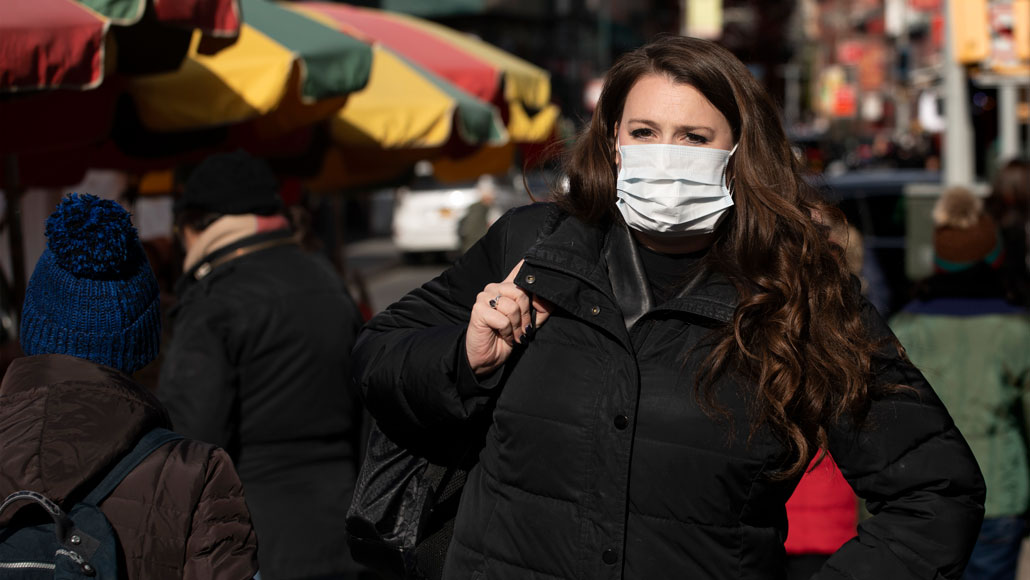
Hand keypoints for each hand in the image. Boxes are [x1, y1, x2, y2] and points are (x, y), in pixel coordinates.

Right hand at [466, 260, 551, 375]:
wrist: (488, 358)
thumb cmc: (508, 338)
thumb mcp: (529, 322)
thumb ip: (539, 309)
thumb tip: (549, 299)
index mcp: (506, 287)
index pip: (520, 270)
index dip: (532, 272)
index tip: (544, 276)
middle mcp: (494, 288)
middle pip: (520, 292)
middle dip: (526, 315)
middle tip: (524, 329)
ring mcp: (484, 297)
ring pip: (512, 307)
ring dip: (517, 326)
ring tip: (514, 334)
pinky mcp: (478, 310)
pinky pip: (503, 320)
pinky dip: (508, 332)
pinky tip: (504, 336)